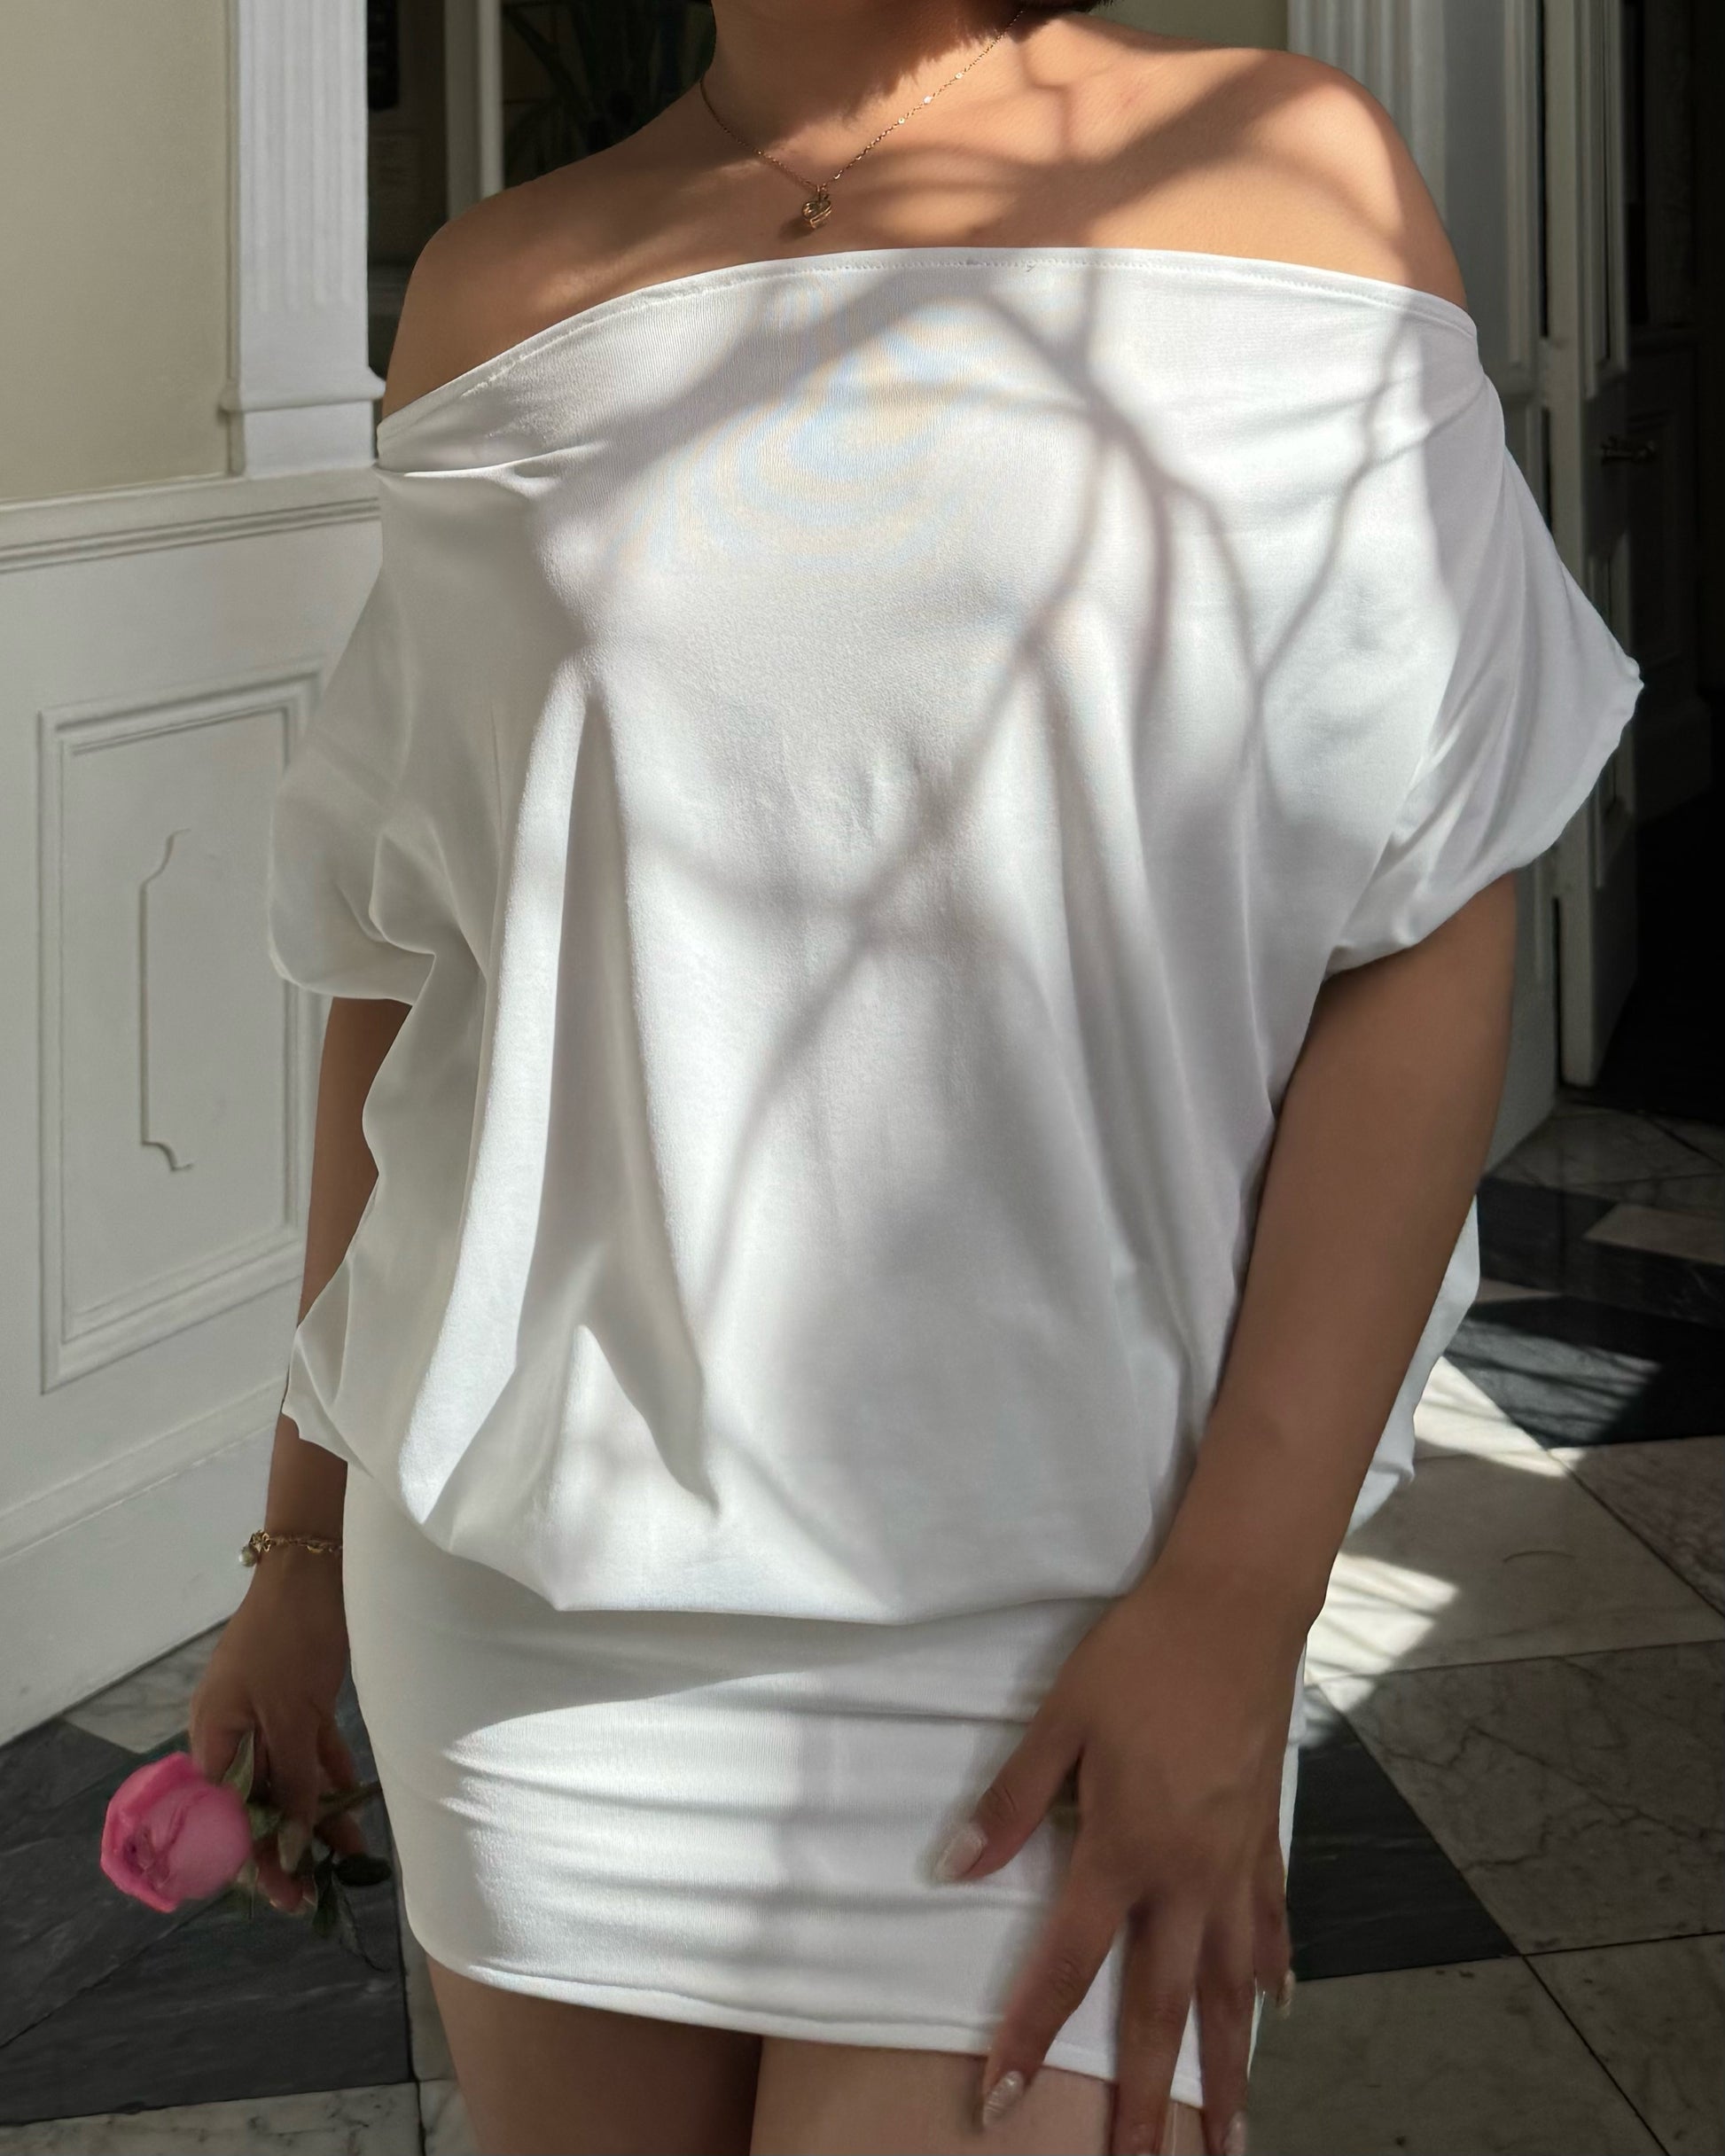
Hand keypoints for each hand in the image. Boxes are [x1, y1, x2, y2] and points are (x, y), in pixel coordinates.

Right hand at [187, 1549, 365, 1910]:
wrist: (318, 1565)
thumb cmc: (290, 1636)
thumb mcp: (290, 1714)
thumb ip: (293, 1779)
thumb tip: (292, 1845)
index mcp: (212, 1733)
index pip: (222, 1813)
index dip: (248, 1855)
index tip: (279, 1892)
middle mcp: (234, 1729)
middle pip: (256, 1800)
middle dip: (285, 1845)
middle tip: (315, 1894)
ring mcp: (267, 1713)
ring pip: (289, 1778)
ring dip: (316, 1816)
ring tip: (350, 1860)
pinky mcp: (299, 1699)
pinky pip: (312, 1751)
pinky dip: (331, 1778)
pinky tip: (354, 1808)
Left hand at [936, 1563, 1302, 2155]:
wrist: (1234, 1608)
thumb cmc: (1138, 1657)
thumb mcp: (1060, 1718)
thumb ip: (1010, 1802)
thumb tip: (951, 1868)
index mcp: (1124, 1847)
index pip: (1068, 1963)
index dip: (1032, 2036)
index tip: (1002, 2102)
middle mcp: (1187, 1874)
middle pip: (1164, 2008)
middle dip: (1151, 2101)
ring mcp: (1236, 1862)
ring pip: (1233, 1989)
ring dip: (1230, 2069)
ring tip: (1234, 2138)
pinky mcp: (1267, 1836)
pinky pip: (1272, 1923)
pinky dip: (1274, 1974)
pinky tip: (1275, 2011)